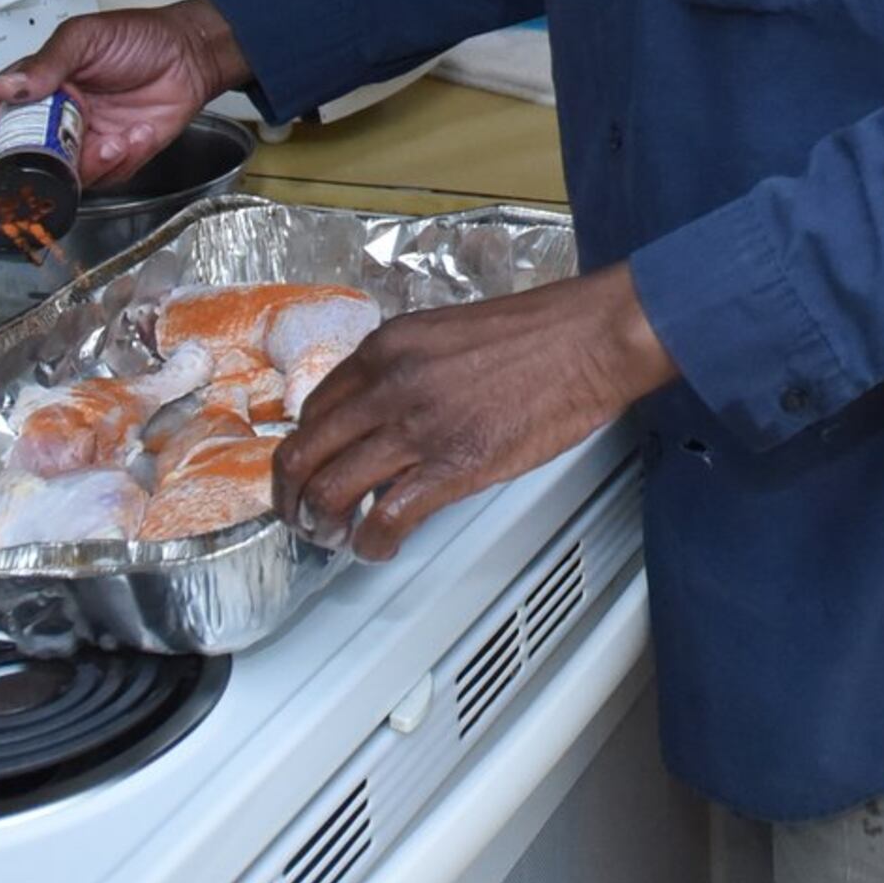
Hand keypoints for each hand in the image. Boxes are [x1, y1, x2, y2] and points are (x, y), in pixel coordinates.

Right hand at [0, 0, 250, 187]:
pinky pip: (100, 179)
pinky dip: (117, 162)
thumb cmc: (139, 37)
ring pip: (56, 176)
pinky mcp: (112, 159)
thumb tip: (13, 87)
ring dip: (83, 165)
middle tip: (46, 157)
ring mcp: (79, 142)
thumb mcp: (87, 36)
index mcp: (33, 85)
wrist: (191, 55)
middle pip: (13, 156)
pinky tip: (137, 135)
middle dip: (23, 167)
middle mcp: (50, 118)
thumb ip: (49, 61)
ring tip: (114, 140)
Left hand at [272, 267, 680, 561]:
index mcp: (387, 348)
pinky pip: (386, 517)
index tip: (309, 469)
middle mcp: (390, 384)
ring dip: (324, 524)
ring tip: (334, 537)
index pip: (314, 407)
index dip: (303, 449)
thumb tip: (385, 411)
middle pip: (305, 451)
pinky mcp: (454, 466)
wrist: (591, 339)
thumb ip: (406, 368)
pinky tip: (379, 548)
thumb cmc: (539, 335)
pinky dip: (372, 544)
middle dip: (292, 494)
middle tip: (302, 515)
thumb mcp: (447, 334)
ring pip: (332, 488)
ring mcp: (419, 426)